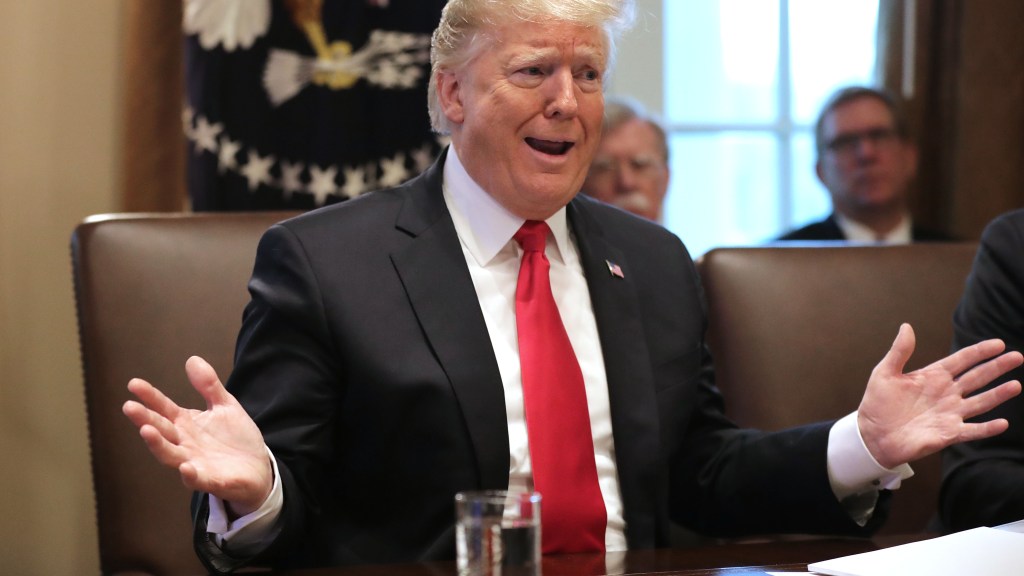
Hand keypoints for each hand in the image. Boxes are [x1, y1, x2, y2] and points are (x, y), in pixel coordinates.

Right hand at [122, 356, 272, 515]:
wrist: (258, 468)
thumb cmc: (235, 439)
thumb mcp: (224, 406)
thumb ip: (209, 386)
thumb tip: (192, 359)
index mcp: (187, 424)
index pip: (164, 408)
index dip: (150, 397)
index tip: (134, 384)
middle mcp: (185, 443)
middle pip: (161, 430)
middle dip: (145, 419)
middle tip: (129, 407)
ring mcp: (194, 463)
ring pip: (170, 455)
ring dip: (158, 444)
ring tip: (146, 430)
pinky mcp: (211, 480)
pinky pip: (197, 479)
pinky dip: (189, 474)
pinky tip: (185, 467)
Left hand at [858, 323, 1023, 468]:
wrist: (871, 435)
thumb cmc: (877, 404)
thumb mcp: (885, 373)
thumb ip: (899, 351)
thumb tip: (906, 326)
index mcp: (933, 377)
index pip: (962, 360)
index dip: (980, 352)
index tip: (999, 344)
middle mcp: (946, 393)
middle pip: (977, 377)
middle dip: (996, 367)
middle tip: (1017, 357)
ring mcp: (949, 413)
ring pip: (980, 402)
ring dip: (998, 395)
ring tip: (1016, 385)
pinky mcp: (948, 433)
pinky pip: (972, 430)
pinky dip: (987, 428)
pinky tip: (1002, 423)